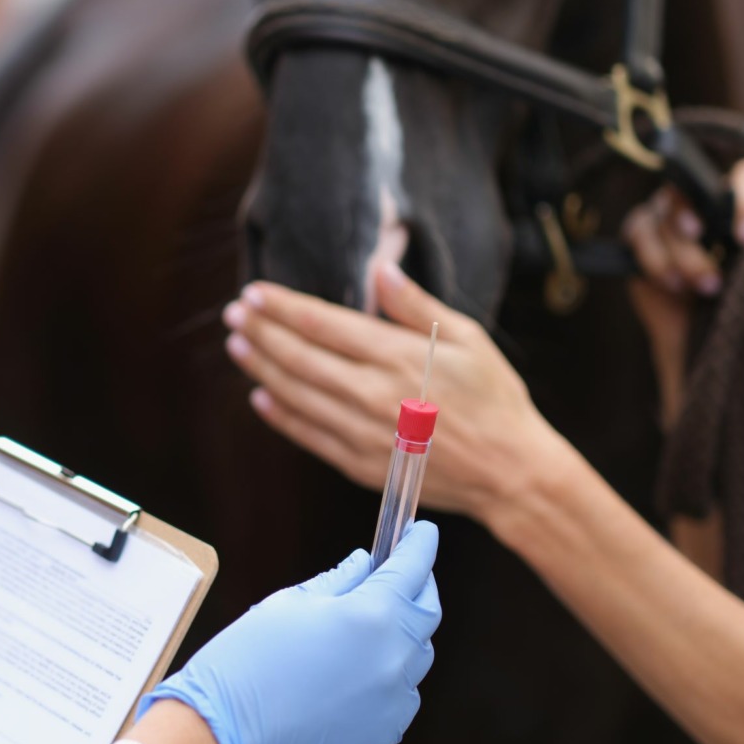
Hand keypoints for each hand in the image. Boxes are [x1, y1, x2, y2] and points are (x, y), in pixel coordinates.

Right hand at [141, 526, 440, 743]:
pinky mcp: (384, 736)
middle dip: (419, 589)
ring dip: (401, 639)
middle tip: (402, 577)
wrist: (226, 734)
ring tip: (366, 633)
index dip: (420, 545)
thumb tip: (365, 565)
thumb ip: (338, 582)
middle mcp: (394, 658)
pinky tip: (353, 679)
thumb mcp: (289, 604)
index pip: (413, 568)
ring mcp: (393, 702)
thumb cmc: (248, 659)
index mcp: (373, 615)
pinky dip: (387, 682)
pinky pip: (399, 699)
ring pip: (416, 660)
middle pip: (427, 615)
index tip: (422, 532)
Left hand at [225, 266, 554, 517]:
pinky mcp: (360, 464)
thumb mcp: (469, 339)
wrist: (509, 473)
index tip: (255, 292)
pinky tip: (261, 398)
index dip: (284, 307)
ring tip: (238, 346)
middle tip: (234, 313)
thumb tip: (380, 270)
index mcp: (398, 357)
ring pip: (296, 395)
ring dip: (262, 369)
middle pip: (300, 357)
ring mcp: (362, 432)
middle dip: (261, 332)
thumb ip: (416, 306)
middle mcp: (372, 393)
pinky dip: (281, 416)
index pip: (324, 324)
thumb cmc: (495, 400)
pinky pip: (309, 436)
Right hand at [622, 157, 743, 423]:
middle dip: (696, 217)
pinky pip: (638, 233)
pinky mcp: (640, 234)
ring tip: (708, 288)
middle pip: (691, 187)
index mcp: (743, 199)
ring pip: (665, 218)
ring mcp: (668, 214)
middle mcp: (703, 198)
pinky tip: (675, 285)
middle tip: (705, 245)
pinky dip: (656, 261)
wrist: (710, 336)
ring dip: (685, 256)